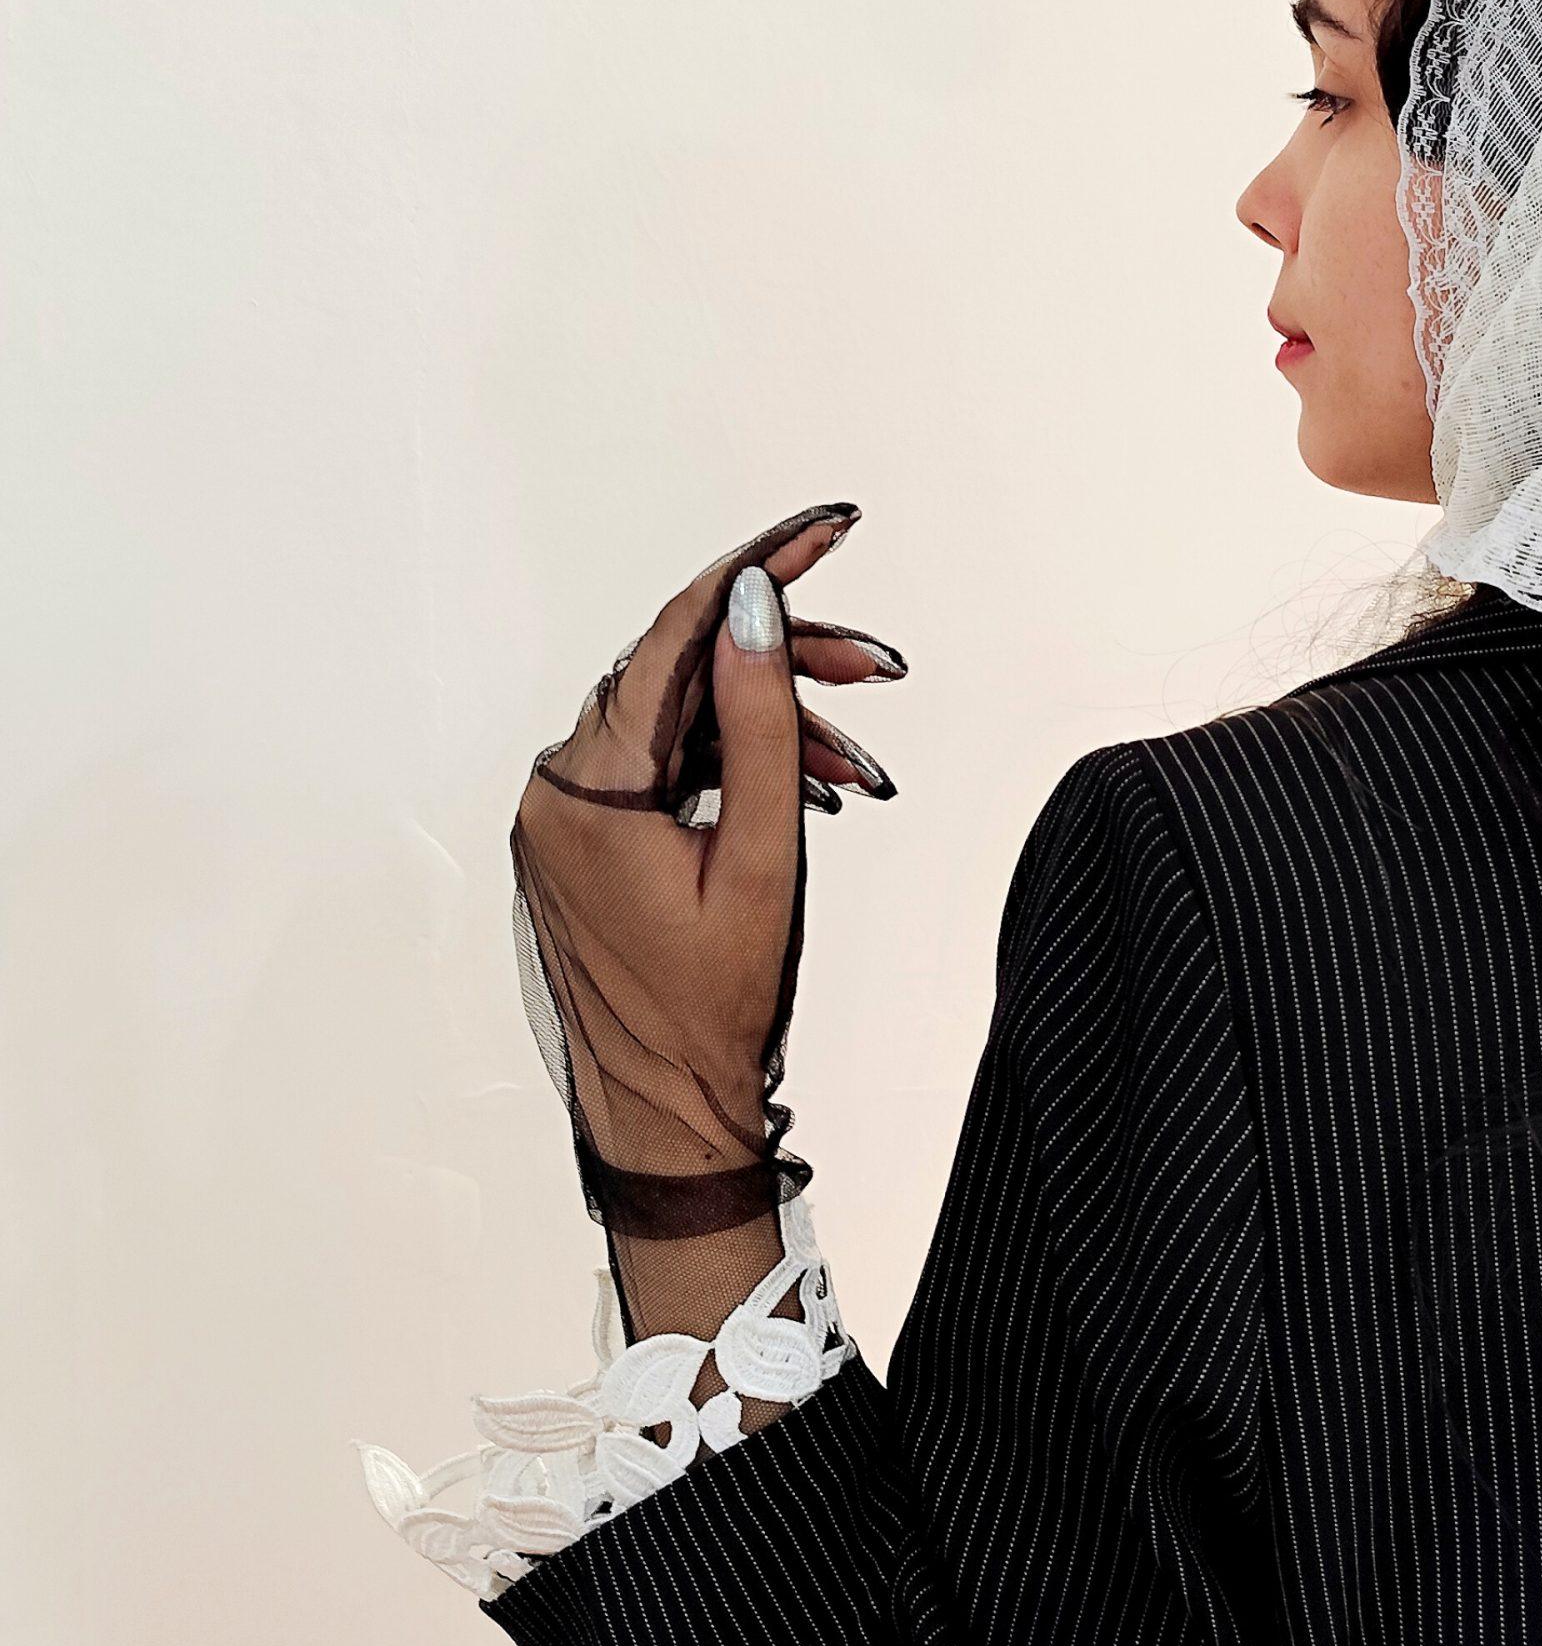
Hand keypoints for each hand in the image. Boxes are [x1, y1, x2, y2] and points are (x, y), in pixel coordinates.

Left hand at [508, 501, 904, 1220]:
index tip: (829, 528)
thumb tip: (752, 608)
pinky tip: (809, 787)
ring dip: (774, 723)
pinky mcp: (591, 838)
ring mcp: (570, 815)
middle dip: (787, 663)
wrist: (671, 1117)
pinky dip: (739, 765)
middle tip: (878, 671)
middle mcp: (559, 788)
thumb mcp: (759, 857)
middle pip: (684, 674)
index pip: (677, 634)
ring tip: (858, 765)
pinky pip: (671, 766)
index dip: (760, 568)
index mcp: (584, 789)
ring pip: (685, 720)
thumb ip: (758, 722)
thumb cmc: (712, 1010)